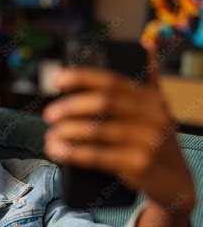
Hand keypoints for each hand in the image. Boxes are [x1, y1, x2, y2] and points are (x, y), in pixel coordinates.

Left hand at [42, 67, 194, 214]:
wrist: (177, 183)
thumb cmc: (156, 142)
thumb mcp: (157, 110)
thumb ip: (148, 80)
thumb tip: (146, 44)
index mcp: (150, 98)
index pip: (112, 80)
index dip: (82, 77)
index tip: (57, 78)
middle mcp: (152, 116)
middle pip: (102, 103)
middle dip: (70, 107)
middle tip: (49, 115)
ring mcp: (148, 141)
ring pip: (97, 131)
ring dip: (67, 133)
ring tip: (50, 137)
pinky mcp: (139, 165)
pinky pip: (98, 156)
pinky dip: (74, 153)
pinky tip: (59, 151)